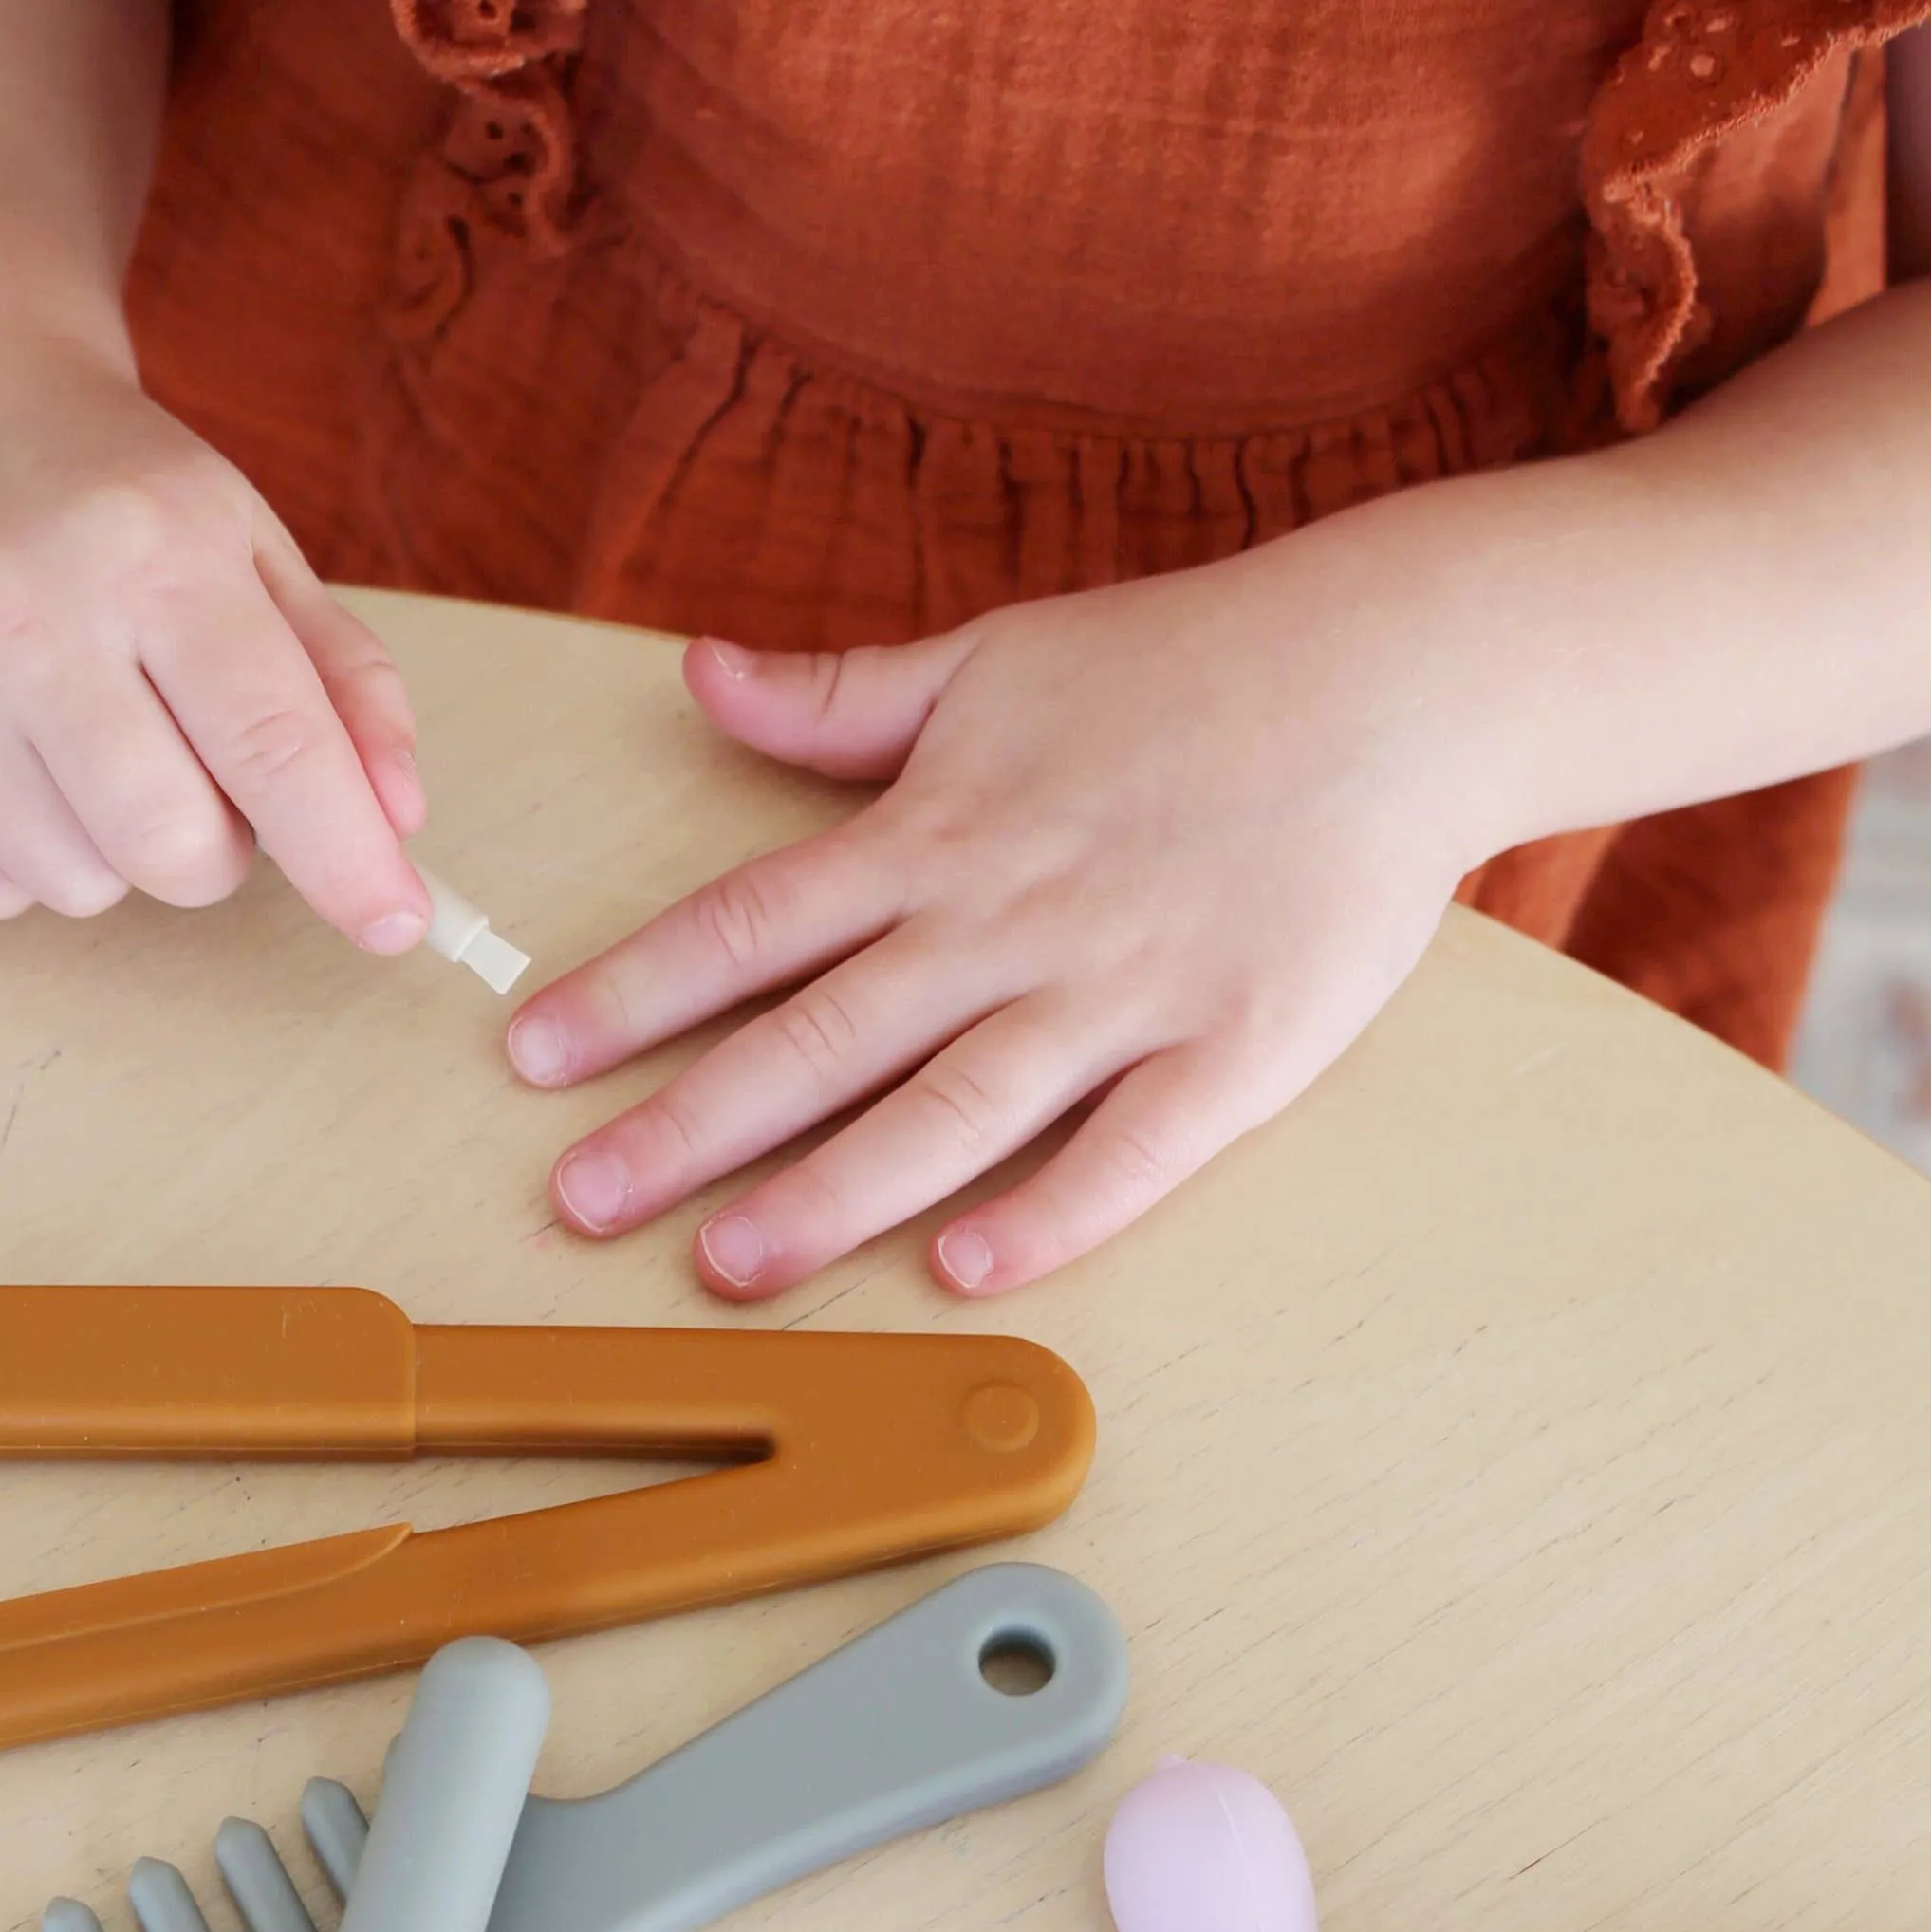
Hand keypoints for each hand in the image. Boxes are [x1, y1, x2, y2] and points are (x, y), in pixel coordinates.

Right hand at [0, 332, 431, 942]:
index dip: (343, 857)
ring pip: (83, 886)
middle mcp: (28, 614)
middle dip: (218, 849)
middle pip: (172, 849)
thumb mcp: (262, 557)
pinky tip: (23, 757)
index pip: (271, 745)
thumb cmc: (128, 512)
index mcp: (155, 554)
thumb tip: (394, 821)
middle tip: (200, 772)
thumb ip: (347, 686)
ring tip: (97, 741)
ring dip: (119, 850)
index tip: (393, 924)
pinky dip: (31, 858)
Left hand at [503, 537, 1492, 1294]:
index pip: (750, 925)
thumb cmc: (1192, 667)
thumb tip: (701, 677)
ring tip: (727, 1265)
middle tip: (579, 1205)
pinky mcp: (1234, 1048)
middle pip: (819, 1036)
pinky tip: (964, 1273)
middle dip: (687, 1124)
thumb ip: (842, 700)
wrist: (1397, 672)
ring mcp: (1120, 990)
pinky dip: (1050, 1212)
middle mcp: (1006, 919)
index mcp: (936, 833)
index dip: (633, 994)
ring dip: (833, 1193)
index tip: (533, 1058)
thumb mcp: (994, 657)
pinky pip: (1130, 1147)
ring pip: (950, 1109)